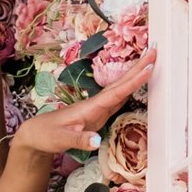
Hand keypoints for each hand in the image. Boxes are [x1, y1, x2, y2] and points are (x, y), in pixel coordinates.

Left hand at [13, 52, 155, 160]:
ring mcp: (98, 107)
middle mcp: (96, 103)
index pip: (116, 92)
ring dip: (136, 74)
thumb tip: (97, 141)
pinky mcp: (98, 114)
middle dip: (139, 67)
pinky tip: (137, 84)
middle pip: (121, 83)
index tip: (149, 67)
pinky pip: (118, 98)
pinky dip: (129, 88)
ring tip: (151, 61)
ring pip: (121, 88)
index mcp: (90, 106)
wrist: (36, 134)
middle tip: (156, 50)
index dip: (134, 80)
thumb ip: (79, 140)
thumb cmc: (46, 135)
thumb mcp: (60, 140)